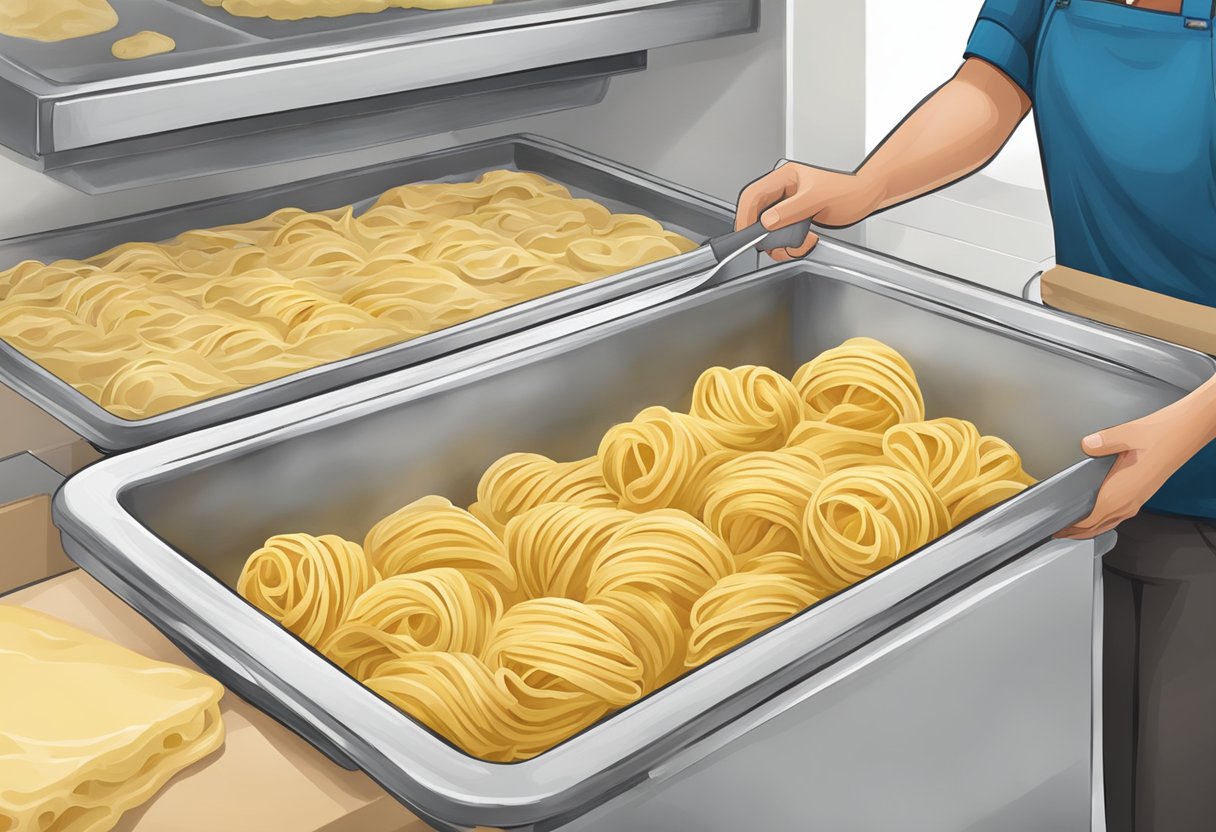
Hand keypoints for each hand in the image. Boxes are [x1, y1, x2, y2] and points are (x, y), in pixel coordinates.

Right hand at [734, 163, 881, 261]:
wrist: (868, 197)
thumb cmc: (849, 190)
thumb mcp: (817, 199)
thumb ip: (790, 210)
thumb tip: (767, 221)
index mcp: (785, 177)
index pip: (753, 195)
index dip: (745, 214)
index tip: (746, 233)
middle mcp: (784, 192)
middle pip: (758, 215)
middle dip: (765, 234)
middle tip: (773, 245)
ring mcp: (789, 207)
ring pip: (770, 230)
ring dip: (781, 243)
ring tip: (801, 242)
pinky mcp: (796, 219)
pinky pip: (783, 236)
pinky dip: (792, 245)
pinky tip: (808, 240)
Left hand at [1057, 399, 1215, 538]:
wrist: (1186, 433)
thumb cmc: (1162, 435)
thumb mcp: (1127, 434)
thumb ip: (1102, 442)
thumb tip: (1086, 445)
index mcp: (1120, 494)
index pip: (1088, 520)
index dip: (1070, 528)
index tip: (1056, 529)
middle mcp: (1128, 502)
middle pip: (1096, 527)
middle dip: (1076, 533)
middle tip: (1058, 532)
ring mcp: (1136, 500)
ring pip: (1108, 523)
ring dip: (1090, 528)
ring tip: (1073, 528)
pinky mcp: (1142, 495)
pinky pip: (1118, 515)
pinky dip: (1104, 520)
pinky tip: (1098, 514)